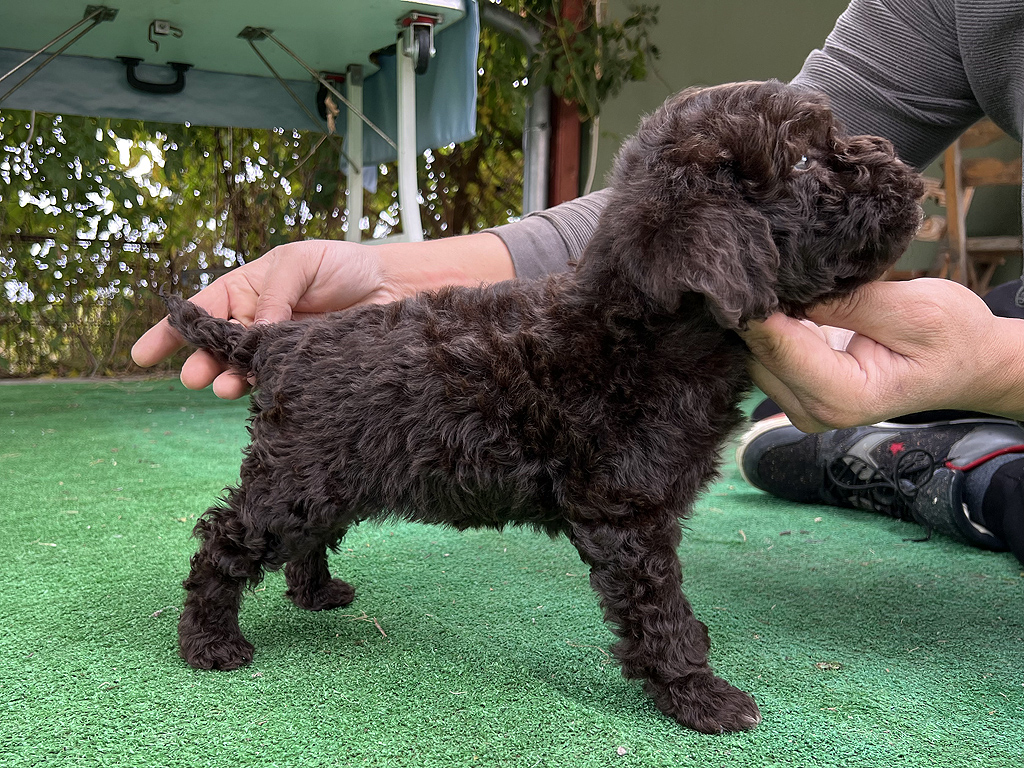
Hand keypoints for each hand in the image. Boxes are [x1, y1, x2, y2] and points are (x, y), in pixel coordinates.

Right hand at [131, 233, 514, 398]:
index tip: (141, 355)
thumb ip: (274, 295)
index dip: (171, 332)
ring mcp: (282, 350)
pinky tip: (260, 393)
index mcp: (249, 290)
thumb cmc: (345, 266)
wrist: (395, 288)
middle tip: (194, 378)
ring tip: (224, 387)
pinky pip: (279, 381)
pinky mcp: (307, 369)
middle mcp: (260, 323)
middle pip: (219, 347)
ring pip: (245, 369)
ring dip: (231, 378)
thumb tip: (252, 328)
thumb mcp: (301, 263)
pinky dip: (266, 388)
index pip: (202, 311)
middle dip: (201, 362)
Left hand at [738, 278, 1023, 431]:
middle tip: (766, 258)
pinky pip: (768, 353)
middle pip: (757, 355)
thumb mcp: (912, 310)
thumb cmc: (951, 337)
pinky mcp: (798, 389)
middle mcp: (814, 411)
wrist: (969, 363)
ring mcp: (802, 404)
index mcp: (844, 398)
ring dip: (765, 316)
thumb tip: (787, 288)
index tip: (747, 266)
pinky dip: (774, 324)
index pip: (777, 349)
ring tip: (783, 275)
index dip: (757, 307)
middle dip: (758, 309)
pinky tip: (790, 296)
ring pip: (755, 354)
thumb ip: (847, 304)